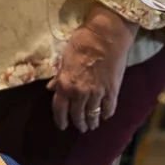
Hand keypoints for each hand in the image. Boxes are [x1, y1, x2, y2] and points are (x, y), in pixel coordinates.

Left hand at [50, 4, 137, 133]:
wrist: (106, 36)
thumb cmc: (82, 42)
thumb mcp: (64, 58)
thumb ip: (59, 76)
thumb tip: (52, 88)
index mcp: (64, 84)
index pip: (59, 109)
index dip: (61, 120)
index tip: (63, 126)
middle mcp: (78, 93)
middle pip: (77, 115)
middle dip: (79, 123)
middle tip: (81, 127)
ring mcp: (96, 94)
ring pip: (92, 115)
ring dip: (92, 122)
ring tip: (93, 125)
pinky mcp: (112, 91)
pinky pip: (108, 108)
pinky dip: (106, 114)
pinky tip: (106, 116)